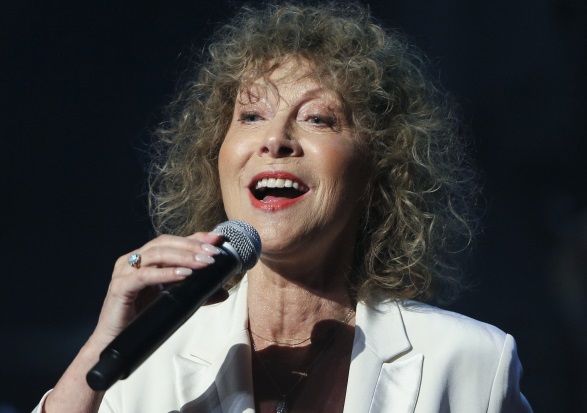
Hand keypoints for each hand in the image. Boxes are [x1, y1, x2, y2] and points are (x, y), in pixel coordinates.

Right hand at [90, 231, 223, 349]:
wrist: (116, 343)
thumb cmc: (142, 319)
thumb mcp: (174, 300)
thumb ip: (195, 293)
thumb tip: (223, 292)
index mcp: (144, 259)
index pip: (172, 241)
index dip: (195, 238)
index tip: (217, 239)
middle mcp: (132, 260)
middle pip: (165, 243)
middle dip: (192, 246)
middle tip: (213, 253)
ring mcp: (124, 271)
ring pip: (156, 254)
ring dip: (183, 257)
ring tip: (204, 263)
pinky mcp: (120, 286)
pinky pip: (145, 275)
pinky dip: (166, 273)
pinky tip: (184, 274)